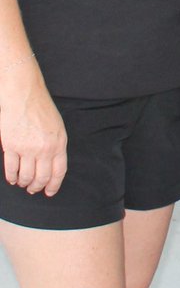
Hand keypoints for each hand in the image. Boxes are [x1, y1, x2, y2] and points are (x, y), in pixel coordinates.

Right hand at [1, 75, 67, 195]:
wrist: (24, 96)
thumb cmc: (41, 109)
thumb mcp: (57, 127)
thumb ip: (55, 146)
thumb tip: (51, 165)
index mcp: (59, 142)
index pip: (59, 171)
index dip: (54, 185)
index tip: (49, 192)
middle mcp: (45, 148)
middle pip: (41, 177)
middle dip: (37, 187)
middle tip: (33, 189)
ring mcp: (27, 148)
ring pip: (25, 176)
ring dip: (23, 183)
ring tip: (22, 183)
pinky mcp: (11, 147)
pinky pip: (11, 169)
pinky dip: (11, 177)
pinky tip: (12, 178)